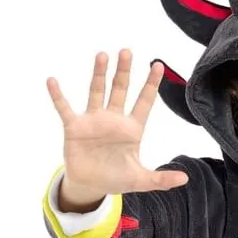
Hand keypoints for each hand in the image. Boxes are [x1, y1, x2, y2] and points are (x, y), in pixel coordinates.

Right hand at [46, 49, 188, 201]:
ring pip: (97, 92)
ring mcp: (93, 121)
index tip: (158, 65)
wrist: (90, 186)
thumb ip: (161, 179)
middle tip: (127, 51)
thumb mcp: (141, 180)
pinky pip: (64, 108)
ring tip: (103, 55)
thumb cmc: (116, 178)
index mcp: (131, 129)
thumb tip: (185, 180)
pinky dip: (58, 96)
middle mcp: (113, 119)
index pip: (144, 102)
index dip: (151, 84)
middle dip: (124, 71)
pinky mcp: (74, 128)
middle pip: (120, 90)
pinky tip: (52, 81)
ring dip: (99, 74)